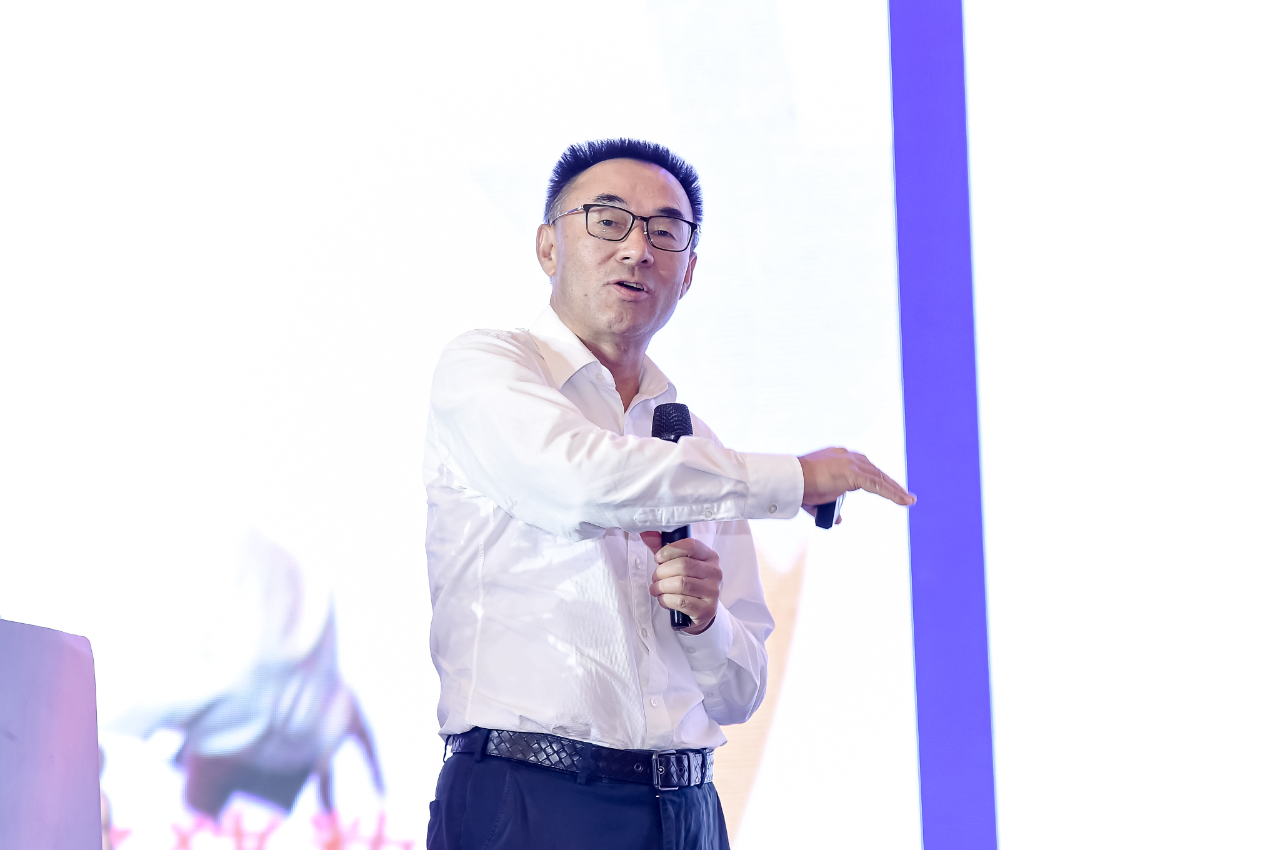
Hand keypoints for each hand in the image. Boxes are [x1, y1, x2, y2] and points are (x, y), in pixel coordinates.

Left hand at [640, 532, 720, 634]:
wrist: (701, 611)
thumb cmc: (688, 583)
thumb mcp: (676, 563)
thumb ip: (662, 547)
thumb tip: (646, 532)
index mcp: (709, 556)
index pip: (691, 545)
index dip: (669, 550)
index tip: (658, 558)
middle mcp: (714, 572)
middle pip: (683, 565)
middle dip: (662, 572)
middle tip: (655, 578)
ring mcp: (712, 591)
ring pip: (681, 584)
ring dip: (662, 587)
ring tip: (656, 589)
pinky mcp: (706, 609)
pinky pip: (681, 601)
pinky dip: (666, 600)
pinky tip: (663, 599)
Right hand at [798, 447, 915, 517]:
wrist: (790, 480)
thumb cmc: (799, 488)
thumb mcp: (818, 497)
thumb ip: (831, 505)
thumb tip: (839, 519)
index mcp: (839, 457)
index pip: (864, 468)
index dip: (877, 478)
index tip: (888, 487)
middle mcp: (847, 456)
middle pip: (874, 471)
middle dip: (890, 484)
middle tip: (904, 495)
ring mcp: (850, 463)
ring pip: (879, 478)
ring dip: (895, 490)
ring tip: (908, 500)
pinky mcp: (853, 473)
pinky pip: (878, 485)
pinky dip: (893, 493)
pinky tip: (904, 501)